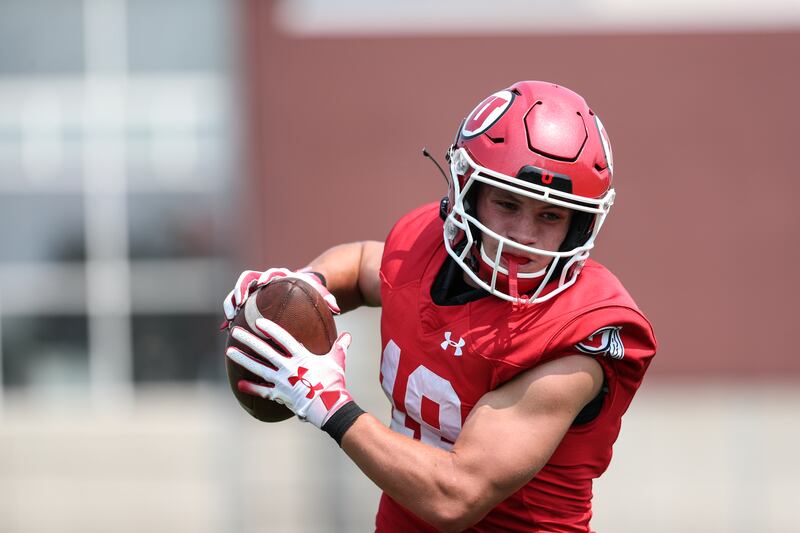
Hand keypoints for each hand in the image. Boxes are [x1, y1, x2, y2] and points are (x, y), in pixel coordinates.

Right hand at [222, 267, 339, 321]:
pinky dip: (230, 314)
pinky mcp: (250, 299)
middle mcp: (264, 279)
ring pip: (238, 292)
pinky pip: (236, 305)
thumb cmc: (311, 291)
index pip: (270, 273)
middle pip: (248, 279)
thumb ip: (327, 299)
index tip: (261, 283)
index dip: (265, 277)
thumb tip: (337, 309)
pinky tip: (224, 328)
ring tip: (228, 318)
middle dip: (241, 289)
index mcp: (280, 275)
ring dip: (231, 302)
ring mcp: (255, 289)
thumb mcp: (320, 294)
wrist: (302, 287)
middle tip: (237, 302)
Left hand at [226, 318, 352, 427]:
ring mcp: (282, 381)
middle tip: (235, 331)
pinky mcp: (279, 395)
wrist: (329, 406)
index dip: (270, 329)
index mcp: (301, 357)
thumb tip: (347, 336)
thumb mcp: (337, 362)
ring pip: (258, 368)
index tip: (258, 321)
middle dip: (249, 340)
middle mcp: (288, 367)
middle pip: (265, 351)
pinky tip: (239, 383)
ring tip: (229, 351)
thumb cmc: (334, 383)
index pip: (282, 338)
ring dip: (243, 359)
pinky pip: (262, 391)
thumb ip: (339, 347)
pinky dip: (251, 387)